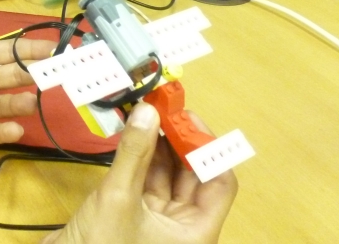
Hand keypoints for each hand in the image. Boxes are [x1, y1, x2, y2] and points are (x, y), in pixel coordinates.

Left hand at [0, 37, 53, 147]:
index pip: (6, 52)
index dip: (30, 50)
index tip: (55, 48)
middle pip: (14, 77)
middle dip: (36, 74)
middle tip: (59, 74)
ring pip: (8, 104)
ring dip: (24, 102)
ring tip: (37, 99)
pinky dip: (5, 131)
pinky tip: (16, 128)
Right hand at [41, 104, 237, 243]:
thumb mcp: (118, 197)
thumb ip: (134, 153)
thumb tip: (148, 111)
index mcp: (196, 232)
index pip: (219, 183)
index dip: (207, 148)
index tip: (186, 116)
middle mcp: (183, 227)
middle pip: (192, 176)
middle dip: (179, 141)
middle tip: (162, 108)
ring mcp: (158, 222)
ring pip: (166, 176)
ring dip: (157, 146)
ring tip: (145, 114)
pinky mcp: (134, 216)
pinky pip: (144, 181)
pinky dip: (139, 158)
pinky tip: (131, 134)